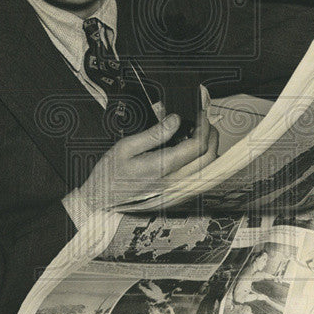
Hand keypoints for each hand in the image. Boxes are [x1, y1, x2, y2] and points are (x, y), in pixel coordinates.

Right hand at [76, 112, 218, 209]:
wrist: (101, 201)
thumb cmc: (109, 175)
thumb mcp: (126, 147)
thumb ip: (154, 134)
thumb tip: (175, 120)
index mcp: (162, 167)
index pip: (197, 146)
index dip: (204, 126)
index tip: (201, 113)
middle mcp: (174, 180)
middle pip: (208, 158)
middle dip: (212, 135)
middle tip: (204, 120)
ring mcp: (176, 189)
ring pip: (207, 169)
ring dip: (209, 148)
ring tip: (199, 131)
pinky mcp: (174, 193)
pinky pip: (197, 177)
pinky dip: (202, 161)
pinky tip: (191, 150)